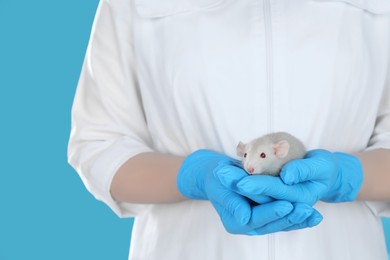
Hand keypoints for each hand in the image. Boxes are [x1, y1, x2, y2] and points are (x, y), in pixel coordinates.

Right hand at [177, 149, 322, 234]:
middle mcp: (248, 226)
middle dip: (290, 217)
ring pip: (281, 224)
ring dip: (298, 220)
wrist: (220, 176)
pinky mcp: (268, 218)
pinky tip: (314, 217)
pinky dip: (299, 219)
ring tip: (315, 215)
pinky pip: (284, 219)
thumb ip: (232, 200)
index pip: (255, 218)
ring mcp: (259, 224)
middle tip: (306, 210)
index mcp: (235, 221)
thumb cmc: (219, 176)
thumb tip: (244, 217)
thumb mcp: (221, 182)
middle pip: (271, 224)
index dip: (271, 212)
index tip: (287, 205)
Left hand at [231, 149, 362, 204]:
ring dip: (237, 181)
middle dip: (240, 184)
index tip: (241, 181)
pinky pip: (257, 189)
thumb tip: (286, 177)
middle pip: (260, 195)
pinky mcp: (272, 196)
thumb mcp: (320, 166)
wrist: (325, 173)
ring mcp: (279, 201)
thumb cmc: (325, 167)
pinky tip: (227, 171)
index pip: (275, 192)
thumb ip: (304, 171)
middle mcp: (286, 204)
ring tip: (220, 171)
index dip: (258, 186)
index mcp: (300, 199)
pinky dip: (241, 179)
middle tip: (222, 174)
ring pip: (255, 193)